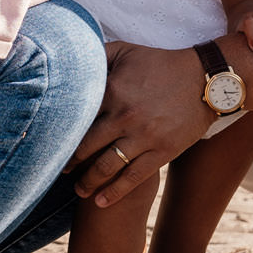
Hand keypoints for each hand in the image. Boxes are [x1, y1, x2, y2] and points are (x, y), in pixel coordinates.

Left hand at [69, 43, 214, 207]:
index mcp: (113, 90)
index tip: (47, 141)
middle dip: (69, 161)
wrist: (205, 79)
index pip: (76, 117)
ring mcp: (144, 137)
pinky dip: (114, 192)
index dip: (59, 131)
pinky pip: (133, 178)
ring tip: (78, 189)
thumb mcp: (126, 50)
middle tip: (58, 169)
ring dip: (88, 182)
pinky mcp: (162, 152)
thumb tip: (70, 60)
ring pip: (107, 167)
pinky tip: (101, 202)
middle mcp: (125, 116)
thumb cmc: (161, 63)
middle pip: (86, 146)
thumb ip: (97, 55)